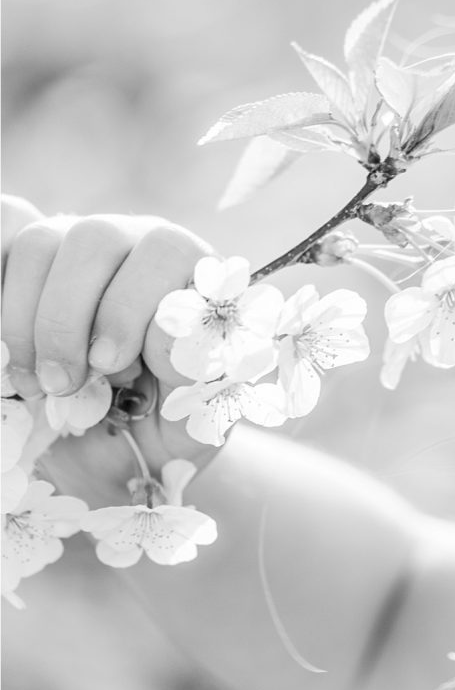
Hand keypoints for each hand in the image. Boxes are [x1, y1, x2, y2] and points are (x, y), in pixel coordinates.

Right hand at [1, 197, 217, 491]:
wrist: (122, 451)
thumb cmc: (168, 426)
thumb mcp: (199, 413)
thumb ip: (200, 374)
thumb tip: (170, 334)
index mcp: (194, 274)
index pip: (167, 251)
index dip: (131, 307)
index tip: (113, 367)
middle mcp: (141, 248)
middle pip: (97, 238)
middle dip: (71, 317)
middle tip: (67, 383)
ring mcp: (84, 250)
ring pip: (44, 243)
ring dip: (32, 321)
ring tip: (41, 385)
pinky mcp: (39, 264)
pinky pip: (7, 256)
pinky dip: (5, 312)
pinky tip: (16, 363)